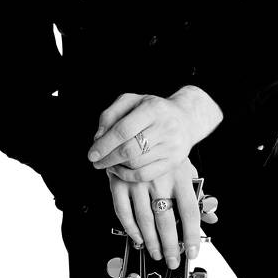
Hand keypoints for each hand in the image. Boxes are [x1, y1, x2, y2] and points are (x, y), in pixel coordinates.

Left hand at [87, 88, 222, 180]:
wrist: (186, 119)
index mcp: (153, 109)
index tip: (91, 154)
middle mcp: (165, 127)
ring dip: (116, 166)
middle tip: (96, 162)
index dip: (104, 144)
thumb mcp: (131, 102)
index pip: (123, 130)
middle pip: (129, 150)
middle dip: (108, 158)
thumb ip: (110, 115)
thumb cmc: (152, 110)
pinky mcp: (174, 162)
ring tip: (108, 163)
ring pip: (136, 164)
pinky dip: (128, 176)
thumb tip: (98, 137)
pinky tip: (119, 170)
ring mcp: (172, 146)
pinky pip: (145, 175)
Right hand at [107, 159, 210, 268]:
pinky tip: (138, 239)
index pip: (190, 211)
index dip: (192, 235)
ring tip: (157, 253)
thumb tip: (212, 218)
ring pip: (144, 219)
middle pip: (166, 220)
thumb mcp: (187, 169)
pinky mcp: (118, 181)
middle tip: (172, 260)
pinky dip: (131, 228)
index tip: (193, 251)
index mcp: (180, 175)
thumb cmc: (167, 154)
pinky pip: (123, 211)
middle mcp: (159, 178)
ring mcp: (137, 180)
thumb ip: (199, 195)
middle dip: (170, 245)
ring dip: (151, 241)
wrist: (141, 127)